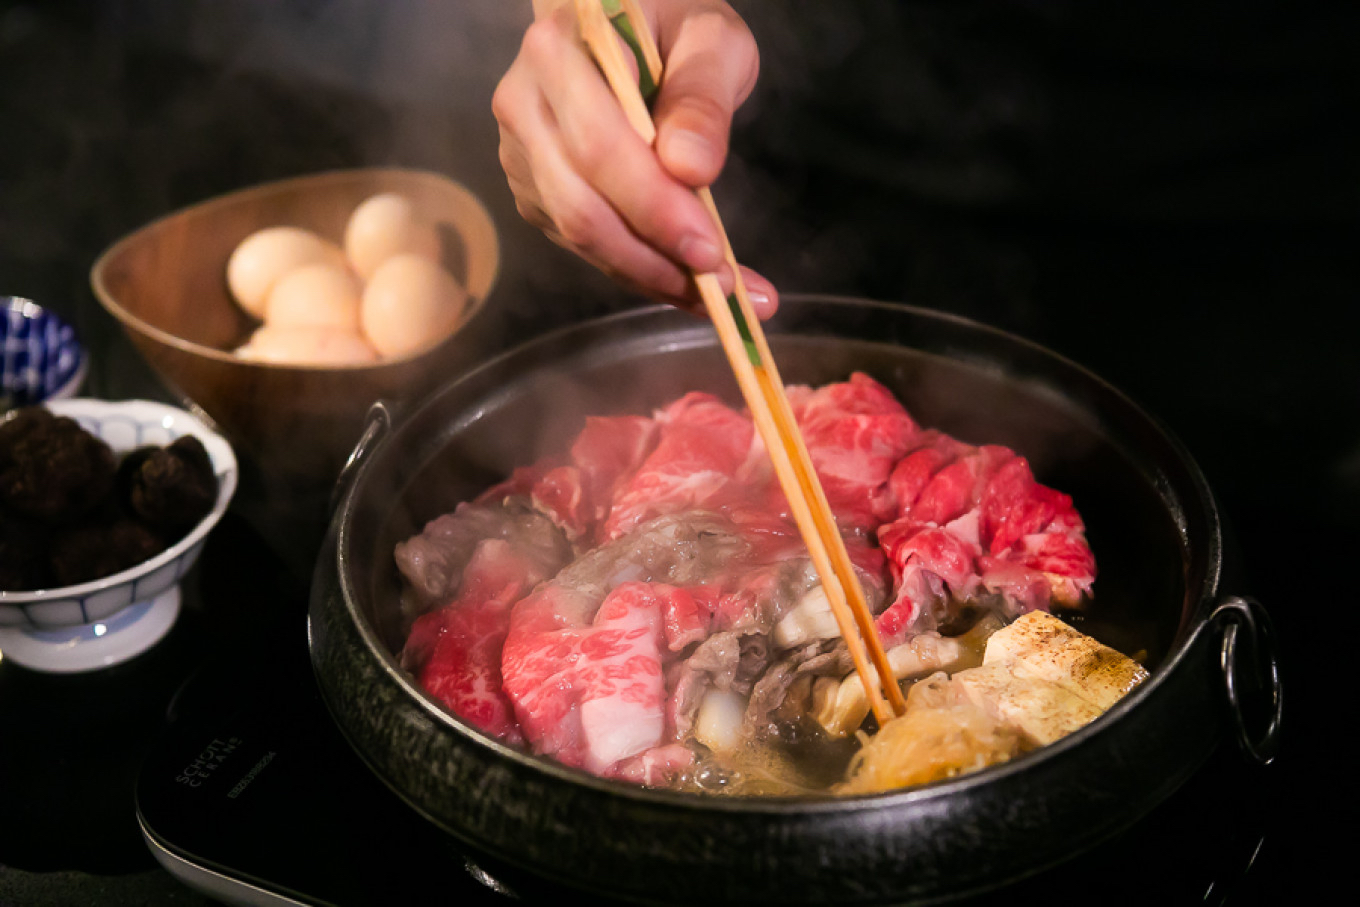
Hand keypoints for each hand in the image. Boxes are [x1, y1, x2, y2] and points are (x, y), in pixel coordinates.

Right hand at [493, 0, 776, 316]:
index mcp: (557, 52)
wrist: (632, 24)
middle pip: (581, 204)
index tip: (709, 248)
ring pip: (578, 235)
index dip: (654, 207)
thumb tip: (690, 169)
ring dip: (650, 274)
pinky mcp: (535, 190)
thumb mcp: (712, 38)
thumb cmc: (675, 23)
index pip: (599, 147)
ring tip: (717, 295)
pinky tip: (686, 282)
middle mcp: (524, 104)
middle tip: (721, 286)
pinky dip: (638, 270)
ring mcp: (522, 153)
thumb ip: (703, 97)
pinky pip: (583, 244)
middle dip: (654, 255)